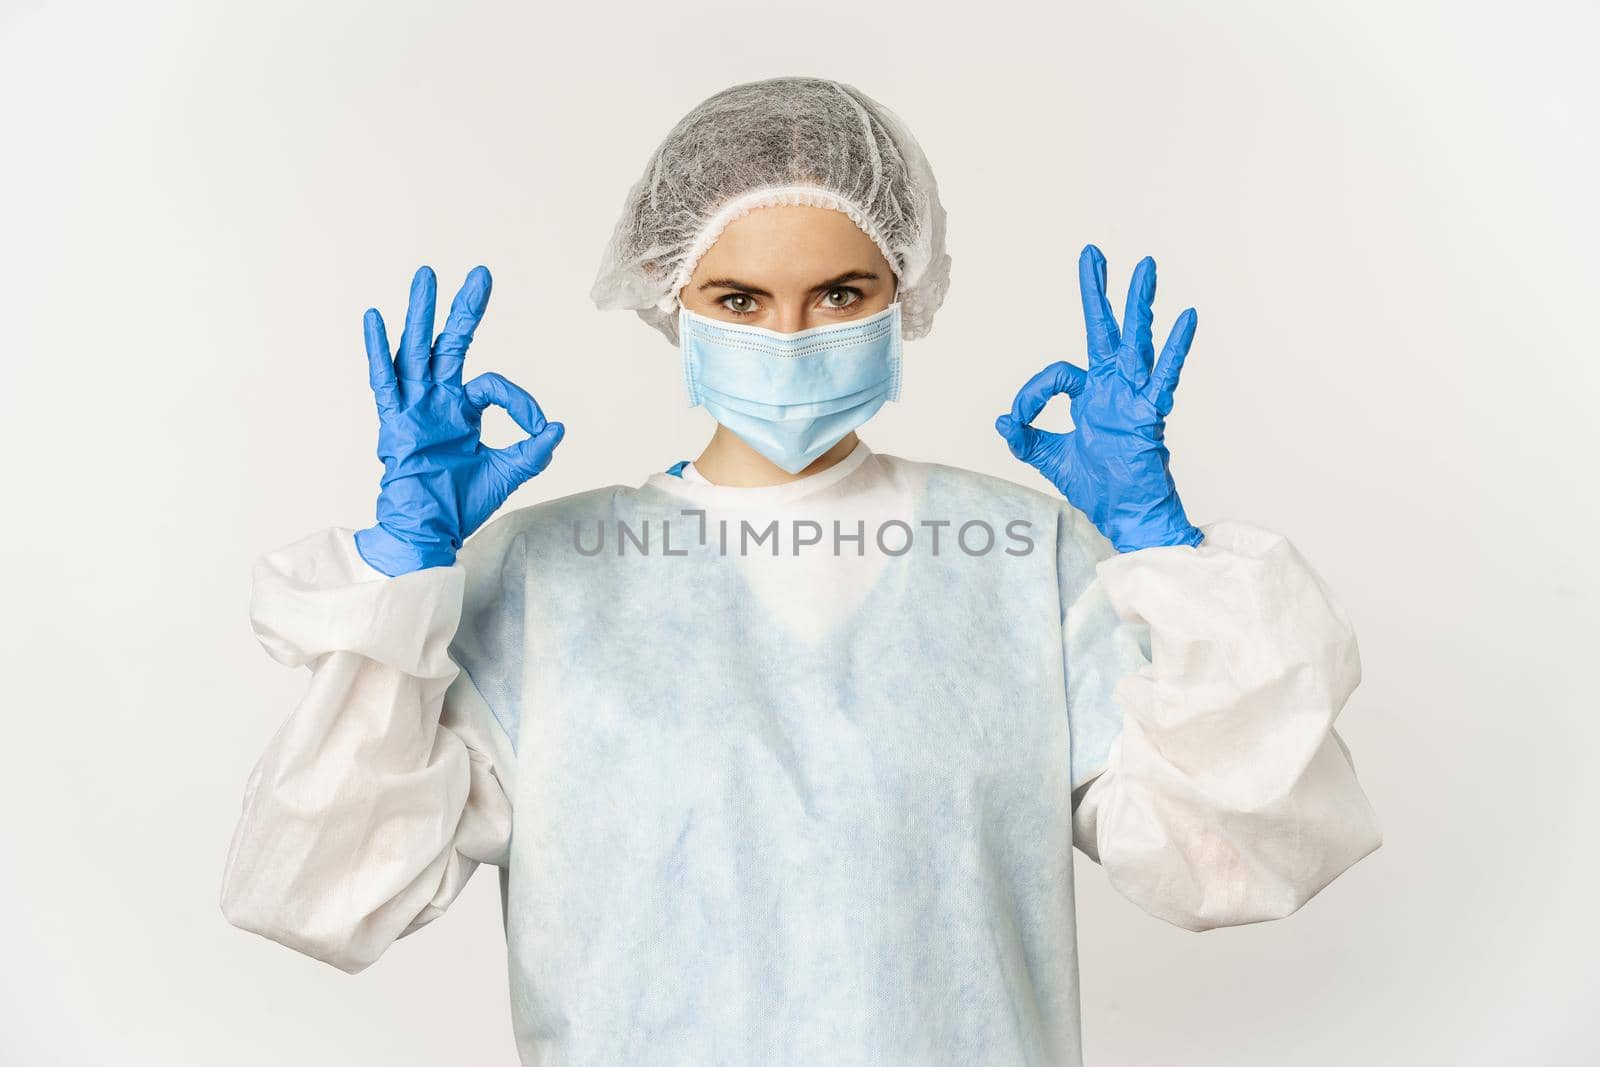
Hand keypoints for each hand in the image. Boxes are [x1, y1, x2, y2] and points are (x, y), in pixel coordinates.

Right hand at [353, 265, 564, 575]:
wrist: (430, 529)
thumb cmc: (460, 503)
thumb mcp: (506, 473)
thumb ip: (532, 451)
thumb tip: (558, 428)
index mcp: (462, 410)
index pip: (492, 384)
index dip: (520, 401)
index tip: (538, 426)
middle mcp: (437, 401)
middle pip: (450, 345)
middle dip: (465, 310)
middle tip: (481, 273)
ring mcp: (414, 408)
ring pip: (416, 351)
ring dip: (420, 314)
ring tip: (425, 276)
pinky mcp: (394, 424)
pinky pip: (384, 383)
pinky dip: (378, 351)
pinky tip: (375, 319)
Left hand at [995, 245, 1202, 552]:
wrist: (1126, 515)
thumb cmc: (1099, 487)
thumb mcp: (1050, 460)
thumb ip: (1025, 438)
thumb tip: (1002, 420)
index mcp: (1091, 396)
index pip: (1057, 373)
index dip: (1032, 393)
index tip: (1018, 417)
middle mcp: (1113, 388)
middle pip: (1104, 330)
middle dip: (1098, 292)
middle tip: (1092, 254)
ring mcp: (1133, 397)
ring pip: (1137, 342)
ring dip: (1139, 305)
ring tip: (1146, 267)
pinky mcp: (1149, 415)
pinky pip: (1164, 377)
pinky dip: (1176, 349)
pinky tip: (1186, 318)